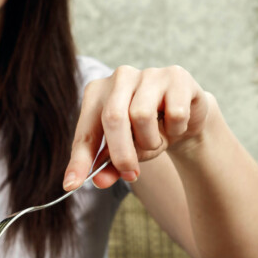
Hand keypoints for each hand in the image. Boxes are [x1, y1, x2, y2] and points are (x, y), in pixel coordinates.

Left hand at [63, 65, 211, 189]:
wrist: (185, 116)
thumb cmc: (145, 132)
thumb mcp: (124, 151)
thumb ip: (109, 166)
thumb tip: (99, 181)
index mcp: (96, 93)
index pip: (85, 132)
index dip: (79, 161)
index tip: (72, 185)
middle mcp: (119, 77)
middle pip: (113, 118)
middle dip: (121, 154)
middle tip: (130, 173)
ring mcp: (148, 73)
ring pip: (142, 116)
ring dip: (151, 141)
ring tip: (156, 139)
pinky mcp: (176, 75)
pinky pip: (174, 113)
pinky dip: (175, 130)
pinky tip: (175, 125)